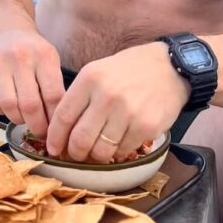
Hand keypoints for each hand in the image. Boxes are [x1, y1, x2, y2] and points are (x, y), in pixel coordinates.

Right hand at [0, 19, 64, 135]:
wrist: (7, 29)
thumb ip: (55, 87)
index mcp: (44, 56)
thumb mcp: (51, 61)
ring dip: (19, 119)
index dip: (56, 118)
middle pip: (30, 104)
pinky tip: (10, 108)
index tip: (58, 130)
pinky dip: (2, 112)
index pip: (53, 95)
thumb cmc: (34, 51)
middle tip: (41, 133)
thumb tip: (60, 124)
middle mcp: (20, 58)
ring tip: (25, 120)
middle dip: (37, 126)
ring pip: (8, 105)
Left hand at [45, 42, 189, 163]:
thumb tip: (61, 129)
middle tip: (75, 154)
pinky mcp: (146, 127)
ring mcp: (127, 113)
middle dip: (74, 153)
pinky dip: (117, 152)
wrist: (170, 67)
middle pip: (79, 139)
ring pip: (101, 151)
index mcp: (90, 79)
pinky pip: (123, 151)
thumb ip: (80, 97)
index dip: (55, 137)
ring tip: (98, 150)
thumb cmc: (129, 70)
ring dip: (96, 156)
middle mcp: (106, 96)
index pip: (63, 116)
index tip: (52, 148)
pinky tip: (118, 142)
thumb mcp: (98, 71)